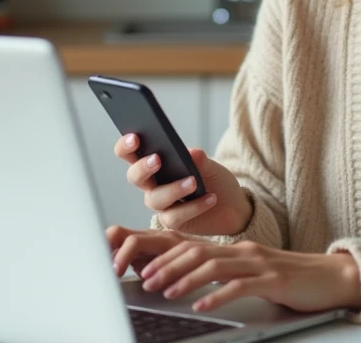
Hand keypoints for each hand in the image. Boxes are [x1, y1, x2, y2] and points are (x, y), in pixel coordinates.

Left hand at [106, 227, 360, 314]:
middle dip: (167, 266)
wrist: (332, 277)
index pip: (193, 247)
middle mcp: (245, 251)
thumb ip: (229, 275)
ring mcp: (259, 264)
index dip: (166, 257)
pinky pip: (240, 286)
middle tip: (145, 280)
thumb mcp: (255, 273)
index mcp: (237, 249)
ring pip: (214, 266)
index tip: (144, 268)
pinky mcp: (273, 280)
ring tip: (165, 291)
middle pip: (197, 252)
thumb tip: (198, 286)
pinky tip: (202, 305)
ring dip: (185, 279)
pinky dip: (217, 295)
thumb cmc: (292, 279)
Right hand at [114, 134, 251, 237]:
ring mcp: (161, 205)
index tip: (134, 137)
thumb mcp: (210, 166)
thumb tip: (190, 152)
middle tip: (157, 159)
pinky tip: (210, 198)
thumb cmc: (215, 181)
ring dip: (173, 189)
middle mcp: (152, 185)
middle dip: (142, 167)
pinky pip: (175, 216)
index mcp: (155, 164)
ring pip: (154, 198)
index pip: (130, 154)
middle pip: (134, 177)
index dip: (126, 146)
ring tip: (194, 182)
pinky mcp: (173, 222)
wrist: (233, 205)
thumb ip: (199, 159)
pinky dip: (194, 206)